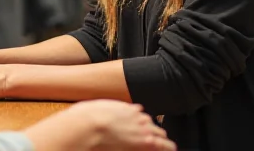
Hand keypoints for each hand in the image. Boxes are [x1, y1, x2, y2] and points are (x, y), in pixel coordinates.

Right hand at [26, 101, 175, 150]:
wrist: (87, 126)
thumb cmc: (82, 119)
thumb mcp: (88, 109)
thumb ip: (97, 111)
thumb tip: (96, 110)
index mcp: (122, 107)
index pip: (137, 113)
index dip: (139, 120)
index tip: (140, 124)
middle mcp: (134, 116)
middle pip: (149, 122)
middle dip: (153, 128)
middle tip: (157, 134)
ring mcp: (140, 129)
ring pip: (157, 132)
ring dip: (161, 138)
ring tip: (168, 144)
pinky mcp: (144, 142)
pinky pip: (161, 144)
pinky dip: (166, 146)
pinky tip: (171, 148)